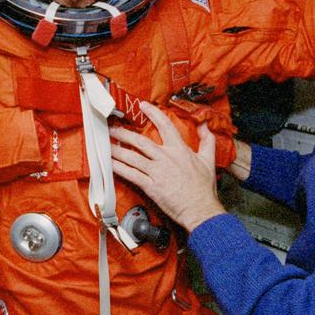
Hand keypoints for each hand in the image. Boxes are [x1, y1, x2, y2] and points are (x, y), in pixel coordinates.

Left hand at [110, 103, 226, 232]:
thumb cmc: (203, 188)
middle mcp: (166, 158)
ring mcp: (157, 172)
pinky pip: (131, 175)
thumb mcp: (209, 161)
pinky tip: (110, 164)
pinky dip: (119, 168)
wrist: (199, 208)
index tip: (143, 106)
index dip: (153, 114)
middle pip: (141, 141)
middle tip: (113, 128)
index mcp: (179, 150)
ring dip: (117, 150)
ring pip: (132, 157)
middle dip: (124, 133)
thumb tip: (204, 126)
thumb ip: (207, 141)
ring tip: (106, 144)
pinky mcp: (151, 186)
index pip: (165, 126)